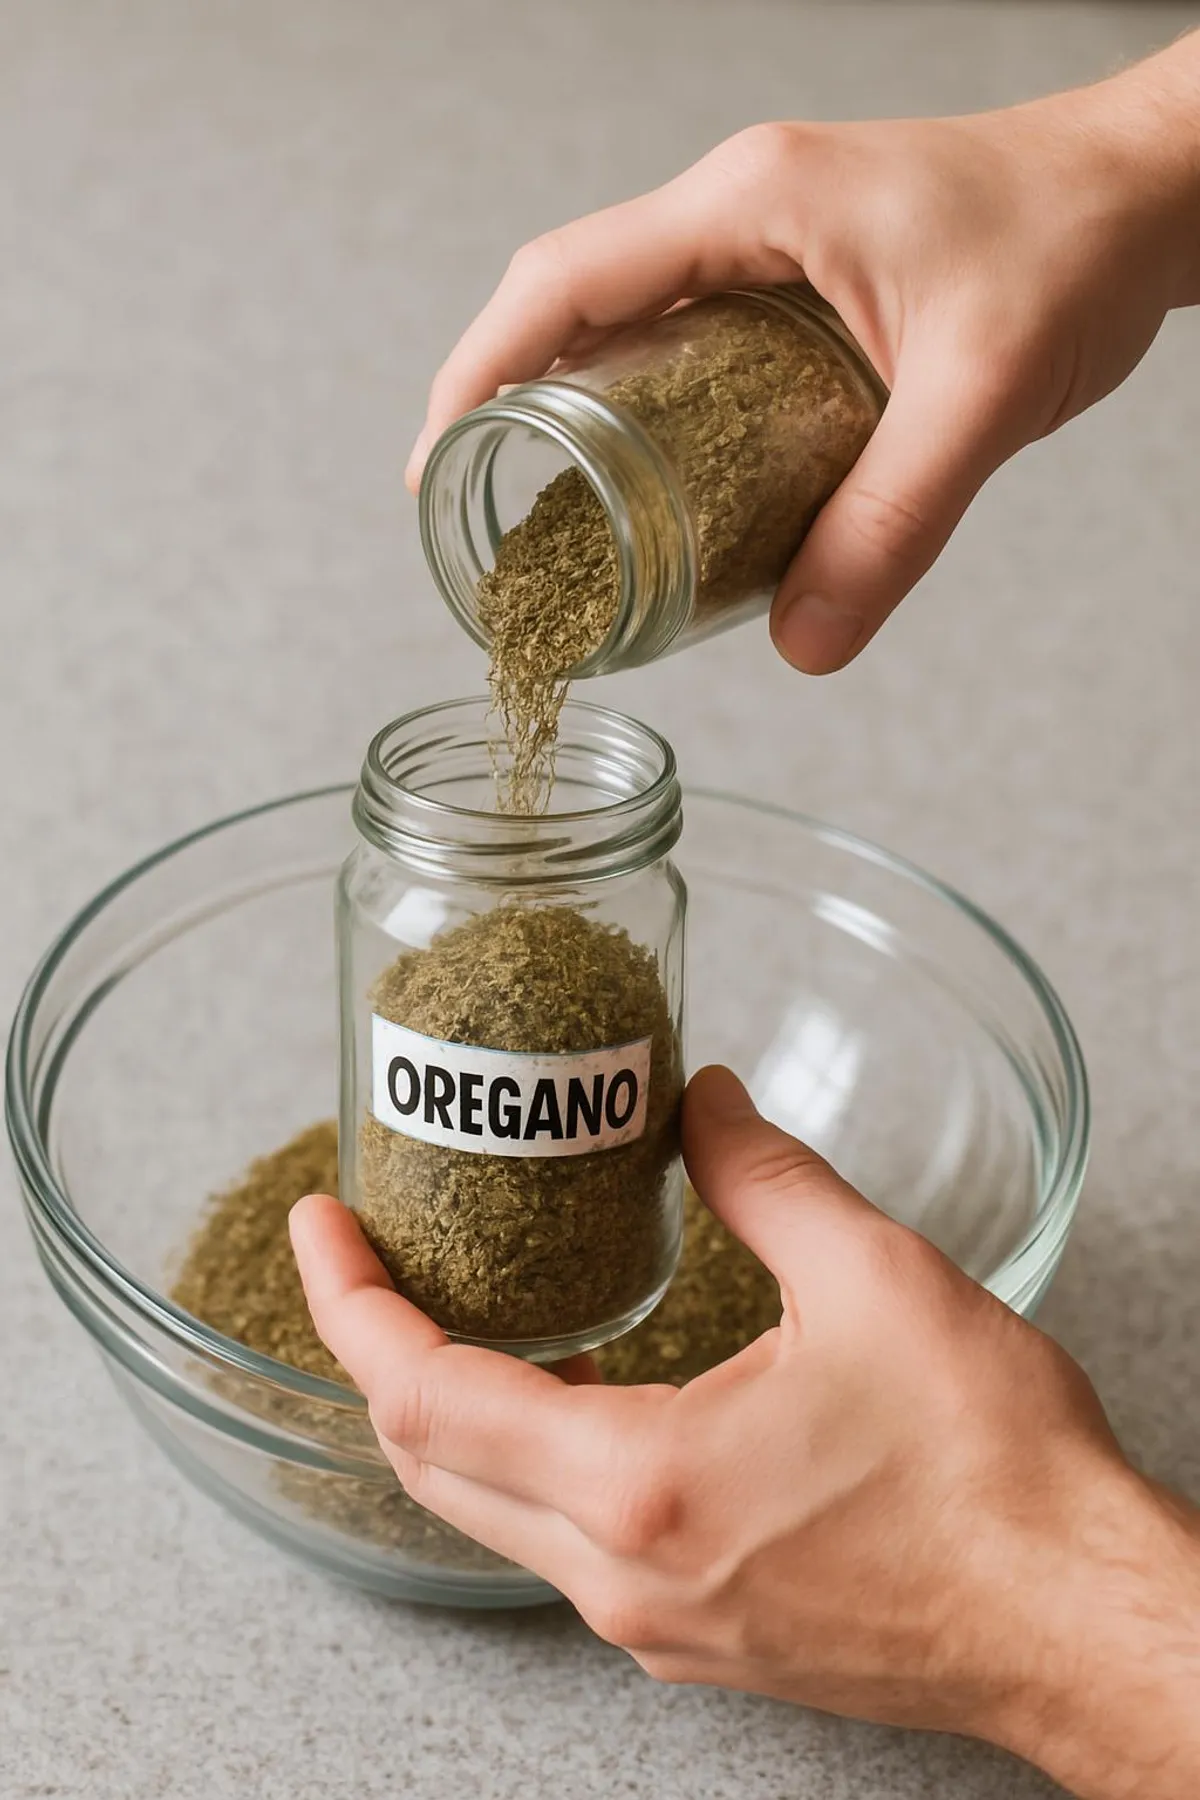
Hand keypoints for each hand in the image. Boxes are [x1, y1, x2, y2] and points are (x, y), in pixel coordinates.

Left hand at [291, 1067, 1199, 1799]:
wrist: (1074, 1619)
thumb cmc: (994, 1475)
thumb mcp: (875, 1279)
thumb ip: (764, 1176)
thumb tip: (705, 1103)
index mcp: (641, 1486)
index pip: (422, 1395)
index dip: (350, 1301)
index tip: (325, 1224)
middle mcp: (623, 1578)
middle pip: (431, 1462)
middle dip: (383, 1348)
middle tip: (383, 1252)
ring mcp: (656, 1625)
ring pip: (493, 1510)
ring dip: (462, 1405)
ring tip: (482, 1300)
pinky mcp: (698, 1639)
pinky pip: (566, 1544)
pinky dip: (537, 1456)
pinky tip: (589, 1386)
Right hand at [406, 40, 1199, 674]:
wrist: (1148, 192)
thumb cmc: (1077, 247)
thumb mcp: (983, 397)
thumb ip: (892, 526)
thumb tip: (804, 648)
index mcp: (750, 204)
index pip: (562, 282)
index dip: (477, 374)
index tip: (434, 471)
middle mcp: (738, 211)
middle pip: (570, 300)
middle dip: (502, 400)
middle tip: (474, 512)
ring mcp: (764, 240)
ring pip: (623, 320)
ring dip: (566, 405)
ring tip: (538, 513)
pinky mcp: (795, 278)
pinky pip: (683, 337)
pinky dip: (641, 405)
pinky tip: (644, 482)